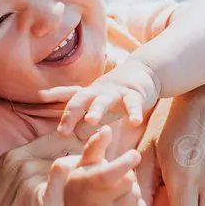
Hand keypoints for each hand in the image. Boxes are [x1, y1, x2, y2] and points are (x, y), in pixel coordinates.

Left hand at [41, 58, 160, 134]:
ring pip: (105, 100)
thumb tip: (75, 135)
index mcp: (90, 95)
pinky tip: (135, 122)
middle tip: (63, 131)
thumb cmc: (117, 93)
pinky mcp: (135, 94)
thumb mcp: (99, 104)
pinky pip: (133, 103)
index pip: (73, 104)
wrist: (145, 70)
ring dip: (97, 109)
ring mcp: (117, 92)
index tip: (59, 133)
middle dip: (72, 113)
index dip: (65, 117)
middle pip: (82, 99)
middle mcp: (100, 92)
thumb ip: (86, 118)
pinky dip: (134, 112)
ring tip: (91, 121)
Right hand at [64, 126, 145, 205]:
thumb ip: (95, 146)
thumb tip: (106, 129)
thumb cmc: (83, 185)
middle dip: (128, 174)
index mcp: (87, 184)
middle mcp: (96, 204)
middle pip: (128, 182)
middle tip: (120, 175)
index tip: (134, 154)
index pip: (111, 174)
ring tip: (119, 190)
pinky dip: (137, 205)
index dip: (126, 162)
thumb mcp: (84, 165)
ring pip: (135, 196)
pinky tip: (124, 203)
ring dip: (132, 190)